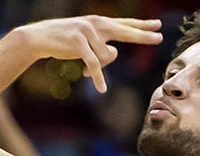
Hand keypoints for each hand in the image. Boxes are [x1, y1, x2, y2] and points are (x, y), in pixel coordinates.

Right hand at [14, 16, 162, 92]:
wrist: (40, 37)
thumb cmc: (64, 41)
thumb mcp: (86, 42)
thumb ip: (102, 47)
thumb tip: (114, 53)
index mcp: (99, 22)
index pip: (125, 24)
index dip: (141, 25)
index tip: (158, 25)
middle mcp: (96, 23)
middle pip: (125, 32)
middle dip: (142, 36)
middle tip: (160, 38)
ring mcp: (88, 31)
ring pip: (106, 56)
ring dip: (96, 68)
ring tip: (82, 71)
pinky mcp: (79, 42)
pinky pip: (94, 64)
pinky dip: (97, 77)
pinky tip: (101, 89)